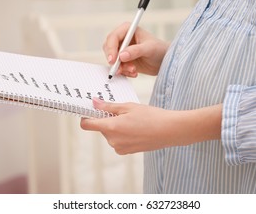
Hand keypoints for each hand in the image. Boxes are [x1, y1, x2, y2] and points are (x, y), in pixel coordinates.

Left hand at [80, 98, 222, 154]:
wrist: (169, 130)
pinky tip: (136, 128)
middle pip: (101, 128)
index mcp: (111, 127)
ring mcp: (120, 148)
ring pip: (110, 134)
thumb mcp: (128, 107)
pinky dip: (123, 134)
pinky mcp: (127, 152)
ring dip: (115, 126)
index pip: (87, 125)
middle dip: (107, 119)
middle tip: (121, 111)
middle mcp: (113, 140)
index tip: (90, 110)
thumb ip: (109, 106)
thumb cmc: (150, 116)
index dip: (86, 117)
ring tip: (132, 120)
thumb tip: (94, 103)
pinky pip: (118, 141)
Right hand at [104, 23, 168, 76]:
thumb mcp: (149, 48)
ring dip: (121, 67)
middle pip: (109, 48)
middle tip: (119, 69)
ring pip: (112, 59)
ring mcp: (123, 50)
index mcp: (128, 30)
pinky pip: (117, 67)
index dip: (111, 48)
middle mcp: (123, 39)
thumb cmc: (160, 49)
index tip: (113, 60)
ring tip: (133, 70)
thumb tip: (122, 55)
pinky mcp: (124, 60)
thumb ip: (135, 51)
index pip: (113, 37)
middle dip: (114, 60)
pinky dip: (124, 72)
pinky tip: (134, 73)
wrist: (165, 61)